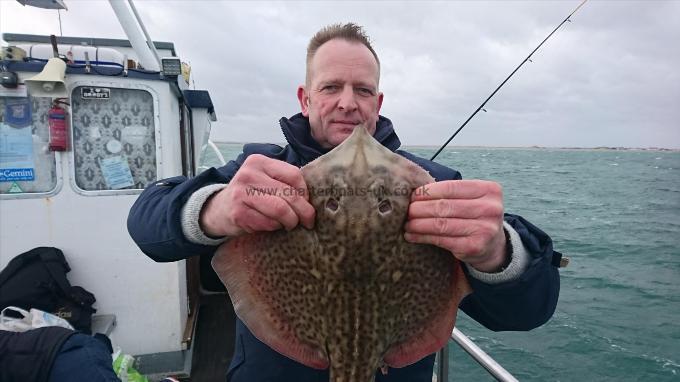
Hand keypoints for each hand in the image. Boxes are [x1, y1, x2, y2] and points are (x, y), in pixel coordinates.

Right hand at [200, 154, 315, 237]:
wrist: (218, 209)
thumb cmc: (248, 195)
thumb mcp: (263, 179)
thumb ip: (283, 182)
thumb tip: (310, 198)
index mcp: (259, 162)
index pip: (294, 174)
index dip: (305, 192)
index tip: (307, 203)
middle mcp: (249, 174)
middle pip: (289, 194)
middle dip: (304, 211)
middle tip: (308, 221)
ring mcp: (241, 193)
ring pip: (280, 210)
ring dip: (290, 221)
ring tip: (291, 224)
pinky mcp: (238, 213)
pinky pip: (268, 223)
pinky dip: (275, 227)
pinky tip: (272, 226)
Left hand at [404, 180, 507, 272]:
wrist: (494, 245)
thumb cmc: (476, 217)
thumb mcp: (471, 199)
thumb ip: (451, 193)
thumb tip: (415, 192)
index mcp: (489, 190)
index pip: (450, 187)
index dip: (427, 191)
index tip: (411, 195)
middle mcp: (490, 209)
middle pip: (444, 206)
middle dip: (419, 208)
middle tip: (405, 210)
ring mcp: (484, 229)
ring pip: (441, 224)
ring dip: (418, 224)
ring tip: (406, 223)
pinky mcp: (474, 247)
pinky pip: (441, 240)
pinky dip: (423, 237)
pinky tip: (412, 235)